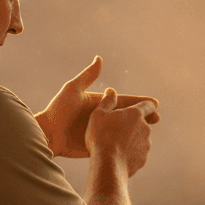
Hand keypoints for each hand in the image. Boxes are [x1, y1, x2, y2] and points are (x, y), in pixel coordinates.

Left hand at [35, 56, 159, 157]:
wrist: (48, 134)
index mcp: (100, 104)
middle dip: (143, 117)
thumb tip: (99, 58)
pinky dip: (127, 144)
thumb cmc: (58, 110)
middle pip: (127, 117)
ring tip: (151, 133)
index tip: (155, 103)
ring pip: (124, 131)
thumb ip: (87, 76)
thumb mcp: (73, 90)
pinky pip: (115, 144)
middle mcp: (103, 118)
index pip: (124, 102)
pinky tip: (138, 147)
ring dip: (138, 131)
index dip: (140, 102)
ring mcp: (101, 132)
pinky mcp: (98, 145)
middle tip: (157, 118)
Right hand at [85, 88, 156, 177]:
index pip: (148, 105)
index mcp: (135, 114)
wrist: (108, 165)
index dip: (147, 105)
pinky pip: (137, 153)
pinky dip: (130, 153)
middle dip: (133, 125)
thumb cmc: (101, 137)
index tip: (145, 107)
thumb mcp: (98, 115)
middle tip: (118, 130)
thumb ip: (106, 102)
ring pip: (140, 139)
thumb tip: (111, 91)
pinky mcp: (143, 159)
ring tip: (115, 145)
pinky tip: (117, 157)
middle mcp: (145, 128)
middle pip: (143, 123)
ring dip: (132, 140)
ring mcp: (146, 145)